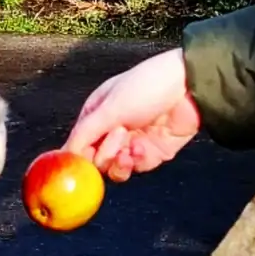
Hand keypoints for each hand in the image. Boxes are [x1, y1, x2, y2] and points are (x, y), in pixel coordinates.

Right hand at [63, 47, 201, 181]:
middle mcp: (110, 130)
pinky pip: (136, 167)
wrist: (189, 88)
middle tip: (119, 136)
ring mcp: (131, 142)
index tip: (80, 166)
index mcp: (95, 114)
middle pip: (95, 160)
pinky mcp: (151, 153)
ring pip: (114, 168)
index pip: (77, 144)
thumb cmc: (146, 87)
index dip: (78, 157)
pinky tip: (143, 147)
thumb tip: (65, 155)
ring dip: (119, 162)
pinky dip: (137, 161)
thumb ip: (85, 133)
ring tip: (130, 148)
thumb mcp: (109, 108)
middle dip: (105, 153)